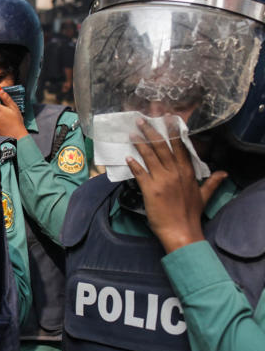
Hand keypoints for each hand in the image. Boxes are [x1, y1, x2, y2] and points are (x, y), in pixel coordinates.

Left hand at [127, 118, 227, 253]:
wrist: (182, 231)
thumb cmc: (191, 215)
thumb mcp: (204, 196)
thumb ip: (212, 182)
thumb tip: (223, 173)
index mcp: (187, 172)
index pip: (180, 147)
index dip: (173, 132)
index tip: (168, 118)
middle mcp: (175, 173)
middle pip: (162, 147)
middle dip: (151, 132)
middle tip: (141, 119)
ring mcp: (162, 180)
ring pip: (150, 157)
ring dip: (140, 143)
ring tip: (132, 133)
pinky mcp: (150, 190)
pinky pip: (140, 173)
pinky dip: (134, 164)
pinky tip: (128, 156)